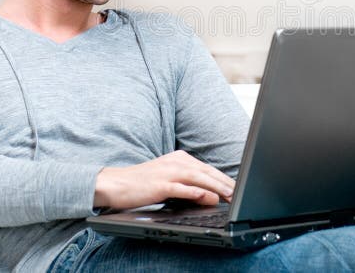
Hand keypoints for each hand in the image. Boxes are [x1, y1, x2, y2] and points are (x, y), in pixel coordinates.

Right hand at [93, 150, 235, 209]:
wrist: (115, 183)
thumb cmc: (142, 183)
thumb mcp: (169, 180)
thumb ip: (190, 186)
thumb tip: (211, 196)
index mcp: (179, 158)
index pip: (207, 169)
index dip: (224, 178)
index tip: (237, 188)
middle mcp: (176, 162)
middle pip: (206, 172)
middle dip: (225, 183)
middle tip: (239, 192)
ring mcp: (168, 172)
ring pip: (198, 178)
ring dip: (215, 187)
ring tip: (229, 195)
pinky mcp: (159, 185)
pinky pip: (181, 188)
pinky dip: (195, 192)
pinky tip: (206, 197)